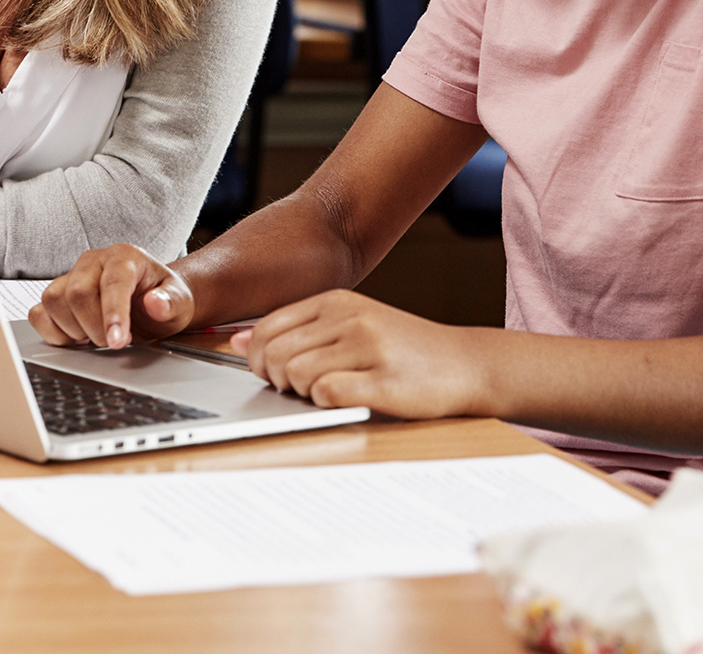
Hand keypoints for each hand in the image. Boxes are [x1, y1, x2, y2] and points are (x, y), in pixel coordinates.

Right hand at [30, 245, 194, 348]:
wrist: (153, 302)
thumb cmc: (164, 299)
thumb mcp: (180, 303)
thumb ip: (171, 302)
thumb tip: (156, 304)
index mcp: (124, 256)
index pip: (113, 282)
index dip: (113, 314)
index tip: (117, 341)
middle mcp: (93, 261)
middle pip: (77, 293)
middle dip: (95, 328)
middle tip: (115, 342)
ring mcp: (71, 276)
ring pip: (54, 301)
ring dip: (75, 330)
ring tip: (98, 336)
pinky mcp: (56, 295)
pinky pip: (38, 313)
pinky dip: (53, 332)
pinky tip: (76, 338)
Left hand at [233, 290, 485, 418]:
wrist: (466, 364)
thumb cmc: (403, 349)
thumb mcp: (349, 325)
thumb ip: (295, 330)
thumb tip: (236, 341)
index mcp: (336, 301)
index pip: (266, 327)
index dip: (256, 358)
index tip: (270, 373)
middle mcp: (349, 318)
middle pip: (275, 354)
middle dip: (275, 379)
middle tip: (296, 388)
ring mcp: (368, 347)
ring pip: (296, 375)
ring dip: (300, 393)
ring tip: (324, 392)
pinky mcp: (383, 381)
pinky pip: (327, 393)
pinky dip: (325, 402)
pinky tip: (343, 398)